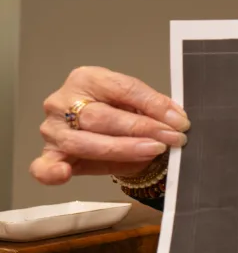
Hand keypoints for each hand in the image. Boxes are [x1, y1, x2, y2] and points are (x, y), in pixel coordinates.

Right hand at [30, 66, 189, 184]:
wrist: (104, 131)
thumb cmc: (119, 112)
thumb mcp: (137, 104)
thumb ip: (153, 108)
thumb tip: (177, 118)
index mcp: (87, 78)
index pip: (123, 89)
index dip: (154, 106)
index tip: (179, 121)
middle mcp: (63, 101)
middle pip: (102, 116)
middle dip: (142, 129)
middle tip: (171, 138)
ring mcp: (53, 129)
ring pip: (84, 142)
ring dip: (122, 149)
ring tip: (152, 150)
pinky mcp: (50, 154)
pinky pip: (44, 167)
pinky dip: (51, 172)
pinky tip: (65, 173)